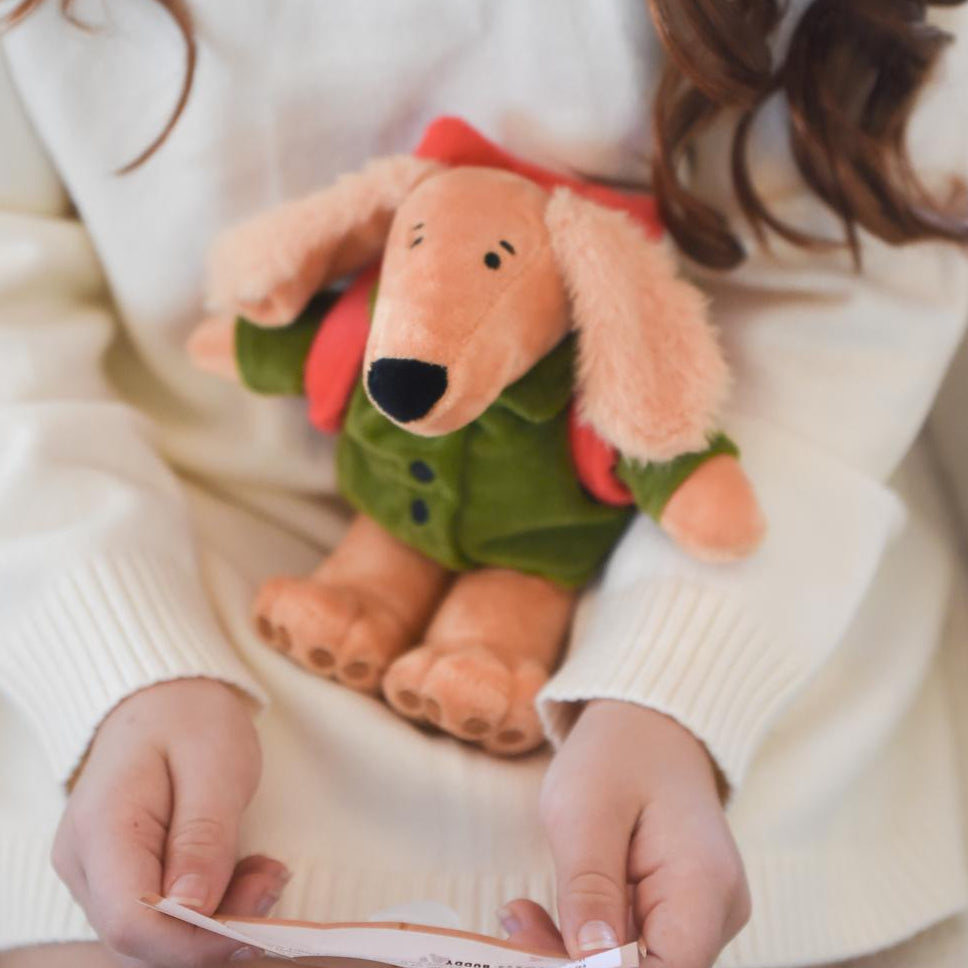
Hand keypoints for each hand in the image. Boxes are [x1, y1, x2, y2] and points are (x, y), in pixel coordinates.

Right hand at [52, 678, 287, 966]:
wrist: (163, 697)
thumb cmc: (190, 719)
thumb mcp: (215, 764)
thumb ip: (204, 836)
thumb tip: (193, 910)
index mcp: (100, 829)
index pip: (131, 920)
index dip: (192, 941)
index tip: (254, 929)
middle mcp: (84, 863)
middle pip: (142, 937)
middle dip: (215, 929)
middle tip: (273, 877)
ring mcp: (96, 875)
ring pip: (154, 935)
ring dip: (219, 919)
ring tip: (266, 869)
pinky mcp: (119, 878)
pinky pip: (162, 917)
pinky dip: (210, 907)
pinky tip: (246, 873)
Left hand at [519, 700, 749, 967]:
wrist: (646, 723)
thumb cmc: (616, 753)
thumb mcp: (585, 810)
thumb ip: (589, 887)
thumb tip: (590, 959)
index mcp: (704, 886)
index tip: (541, 953)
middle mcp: (716, 910)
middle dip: (575, 963)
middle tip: (516, 926)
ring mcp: (699, 913)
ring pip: (635, 963)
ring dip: (572, 953)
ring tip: (521, 916)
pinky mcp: (677, 911)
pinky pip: (630, 945)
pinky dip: (585, 938)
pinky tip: (544, 914)